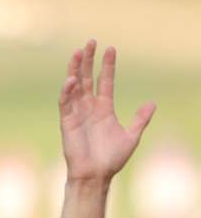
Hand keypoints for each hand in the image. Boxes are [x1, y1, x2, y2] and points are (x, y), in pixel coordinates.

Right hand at [60, 41, 154, 184]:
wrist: (96, 175)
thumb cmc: (112, 159)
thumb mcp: (132, 136)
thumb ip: (140, 120)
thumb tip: (152, 104)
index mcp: (104, 110)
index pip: (105, 82)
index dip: (107, 66)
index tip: (110, 49)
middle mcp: (89, 109)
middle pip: (87, 79)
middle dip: (88, 61)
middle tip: (90, 42)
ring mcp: (77, 114)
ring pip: (75, 87)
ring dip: (75, 69)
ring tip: (77, 52)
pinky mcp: (67, 123)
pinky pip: (66, 103)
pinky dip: (67, 91)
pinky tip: (71, 79)